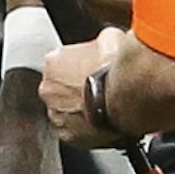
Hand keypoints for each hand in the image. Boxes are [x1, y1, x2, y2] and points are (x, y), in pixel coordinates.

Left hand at [39, 31, 117, 145]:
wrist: (126, 98)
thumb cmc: (117, 69)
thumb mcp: (111, 38)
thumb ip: (100, 40)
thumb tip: (107, 39)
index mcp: (53, 62)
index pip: (60, 63)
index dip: (78, 66)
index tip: (91, 70)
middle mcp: (48, 89)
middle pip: (59, 88)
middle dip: (75, 89)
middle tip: (96, 89)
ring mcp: (56, 114)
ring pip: (64, 111)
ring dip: (78, 109)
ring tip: (101, 106)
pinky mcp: (68, 135)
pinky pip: (73, 131)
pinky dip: (84, 128)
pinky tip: (100, 120)